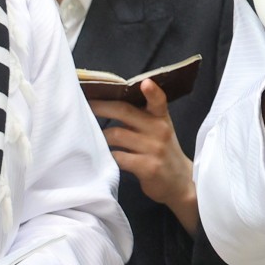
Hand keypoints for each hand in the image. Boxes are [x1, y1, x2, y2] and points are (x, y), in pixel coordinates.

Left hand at [92, 86, 198, 231]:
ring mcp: (154, 149)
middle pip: (125, 112)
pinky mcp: (147, 167)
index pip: (159, 101)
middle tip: (85, 104)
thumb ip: (142, 117)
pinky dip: (108, 155)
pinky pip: (118, 157)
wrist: (180, 182)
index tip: (145, 82)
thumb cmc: (163, 152)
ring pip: (116, 134)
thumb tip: (110, 103)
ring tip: (92, 136)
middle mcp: (160, 131)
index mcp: (161, 118)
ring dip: (101, 135)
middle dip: (101, 107)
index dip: (152, 92)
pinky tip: (104, 156)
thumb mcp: (160, 131)